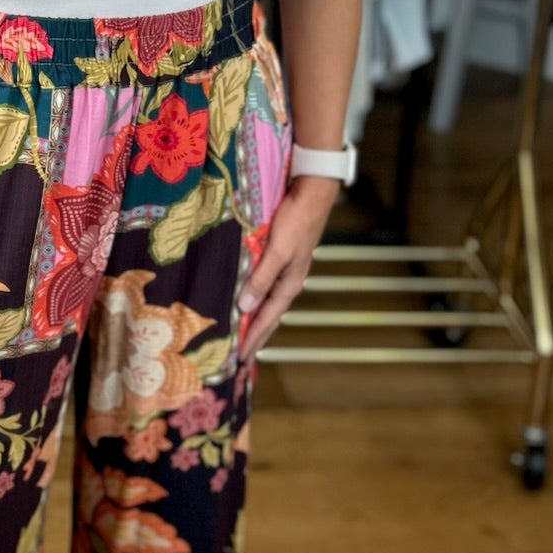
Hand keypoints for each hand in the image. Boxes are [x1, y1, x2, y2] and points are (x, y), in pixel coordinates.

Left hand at [235, 176, 336, 369]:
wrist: (312, 194)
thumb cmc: (296, 221)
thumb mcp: (277, 251)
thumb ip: (261, 278)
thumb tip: (244, 307)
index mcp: (289, 284)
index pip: (267, 318)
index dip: (253, 338)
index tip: (240, 358)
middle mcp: (287, 281)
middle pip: (269, 316)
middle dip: (256, 336)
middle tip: (240, 357)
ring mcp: (285, 270)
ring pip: (266, 302)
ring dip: (254, 320)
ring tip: (241, 335)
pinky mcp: (280, 258)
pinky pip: (264, 287)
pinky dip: (255, 300)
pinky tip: (247, 301)